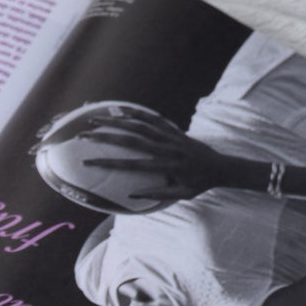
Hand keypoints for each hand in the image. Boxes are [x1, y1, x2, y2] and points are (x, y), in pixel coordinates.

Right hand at [77, 124, 231, 208]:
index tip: (88, 162)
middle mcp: (167, 149)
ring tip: (97, 118)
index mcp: (166, 167)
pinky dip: (139, 114)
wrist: (222, 167)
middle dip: (106, 137)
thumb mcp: (181, 195)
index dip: (109, 163)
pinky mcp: (176, 131)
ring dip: (118, 120)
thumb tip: (131, 196)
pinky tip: (123, 109)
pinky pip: (155, 120)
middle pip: (132, 140)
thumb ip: (157, 196)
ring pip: (142, 126)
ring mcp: (172, 137)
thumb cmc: (199, 185)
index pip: (132, 165)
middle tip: (84, 135)